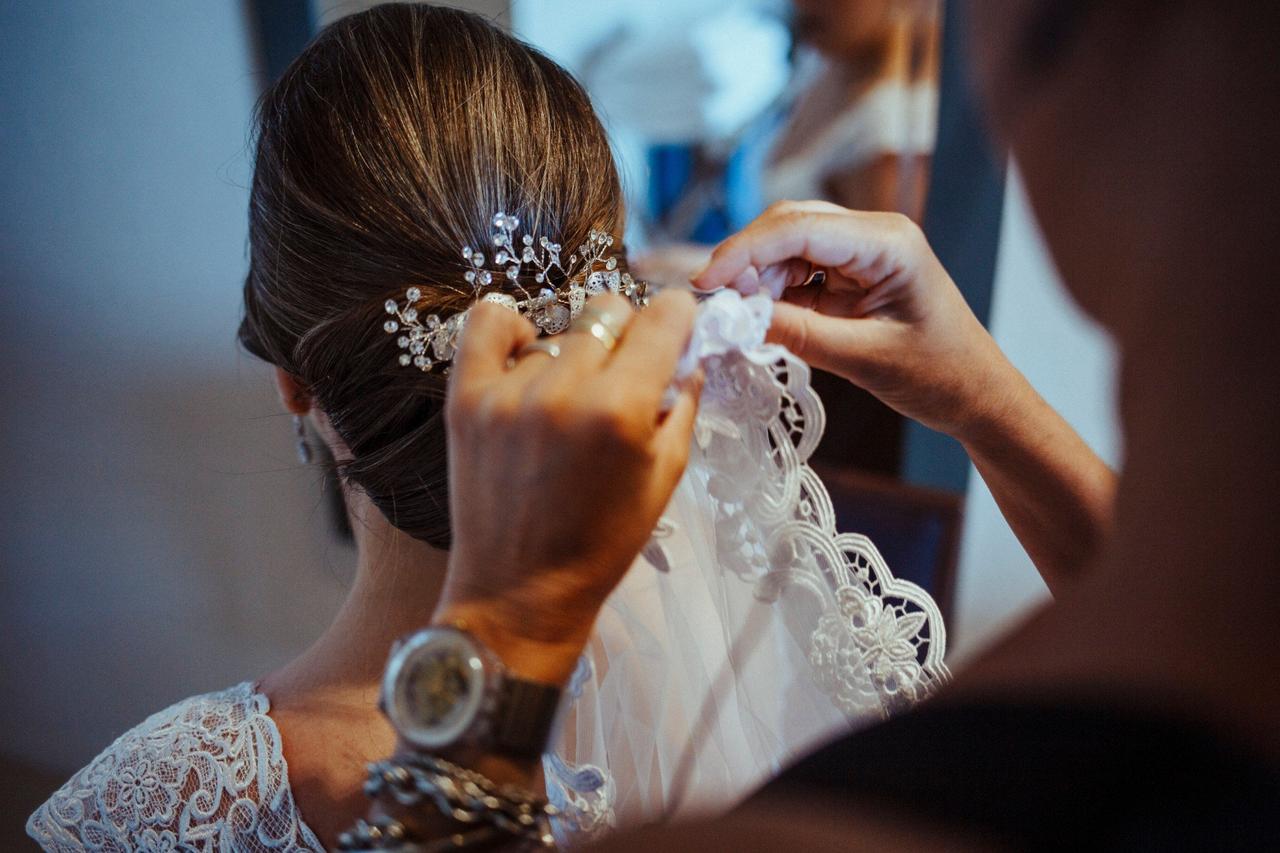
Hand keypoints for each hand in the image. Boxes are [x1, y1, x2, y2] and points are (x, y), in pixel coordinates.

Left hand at [434, 292, 700, 685]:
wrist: (520, 591)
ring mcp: (509, 392)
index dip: (679, 316)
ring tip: (569, 401)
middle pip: (609, 311)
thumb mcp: (664, 479)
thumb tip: (689, 352)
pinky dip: (511, 329)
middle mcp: (565, 391)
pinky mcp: (466, 399)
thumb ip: (682, 405)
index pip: (662, 319)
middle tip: (623, 373)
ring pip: (559, 331)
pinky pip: (489, 323)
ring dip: (574, 355)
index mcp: (621, 412)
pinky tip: (524, 355)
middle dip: (628, 334)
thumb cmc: (602, 544)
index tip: (678, 325)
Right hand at [696, 202, 1115, 590]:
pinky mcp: (850, 274)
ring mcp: (860, 252)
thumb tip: (737, 319)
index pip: (799, 228)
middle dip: (745, 261)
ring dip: (756, 278)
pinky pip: (797, 271)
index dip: (744, 251)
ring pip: (787, 247)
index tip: (705, 284)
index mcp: (887, 242)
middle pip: (788, 226)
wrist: (976, 395)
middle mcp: (872, 234)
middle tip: (715, 305)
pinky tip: (760, 317)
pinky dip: (772, 292)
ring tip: (739, 319)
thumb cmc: (938, 375)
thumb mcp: (864, 358)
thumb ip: (800, 334)